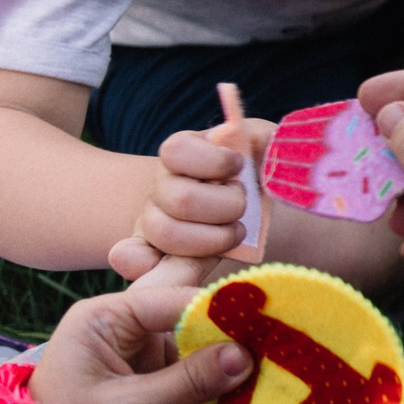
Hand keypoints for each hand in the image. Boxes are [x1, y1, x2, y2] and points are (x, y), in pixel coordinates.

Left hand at [27, 282, 252, 403]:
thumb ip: (188, 381)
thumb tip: (246, 357)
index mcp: (103, 317)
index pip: (171, 301)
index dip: (218, 311)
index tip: (265, 324)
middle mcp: (122, 324)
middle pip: (187, 317)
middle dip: (227, 334)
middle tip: (275, 346)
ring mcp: (137, 349)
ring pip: (194, 343)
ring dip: (225, 359)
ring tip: (268, 367)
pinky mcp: (148, 374)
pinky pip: (190, 367)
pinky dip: (214, 378)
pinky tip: (244, 386)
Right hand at [107, 121, 278, 283]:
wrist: (259, 209)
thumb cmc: (263, 174)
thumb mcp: (267, 147)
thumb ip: (263, 140)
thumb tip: (260, 141)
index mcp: (184, 152)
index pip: (176, 151)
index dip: (215, 162)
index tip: (240, 167)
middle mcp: (162, 184)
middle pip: (181, 199)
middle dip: (227, 207)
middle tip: (245, 207)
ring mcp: (154, 218)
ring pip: (166, 233)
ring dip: (213, 239)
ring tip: (236, 232)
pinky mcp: (156, 251)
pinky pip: (135, 259)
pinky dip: (151, 263)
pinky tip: (178, 262)